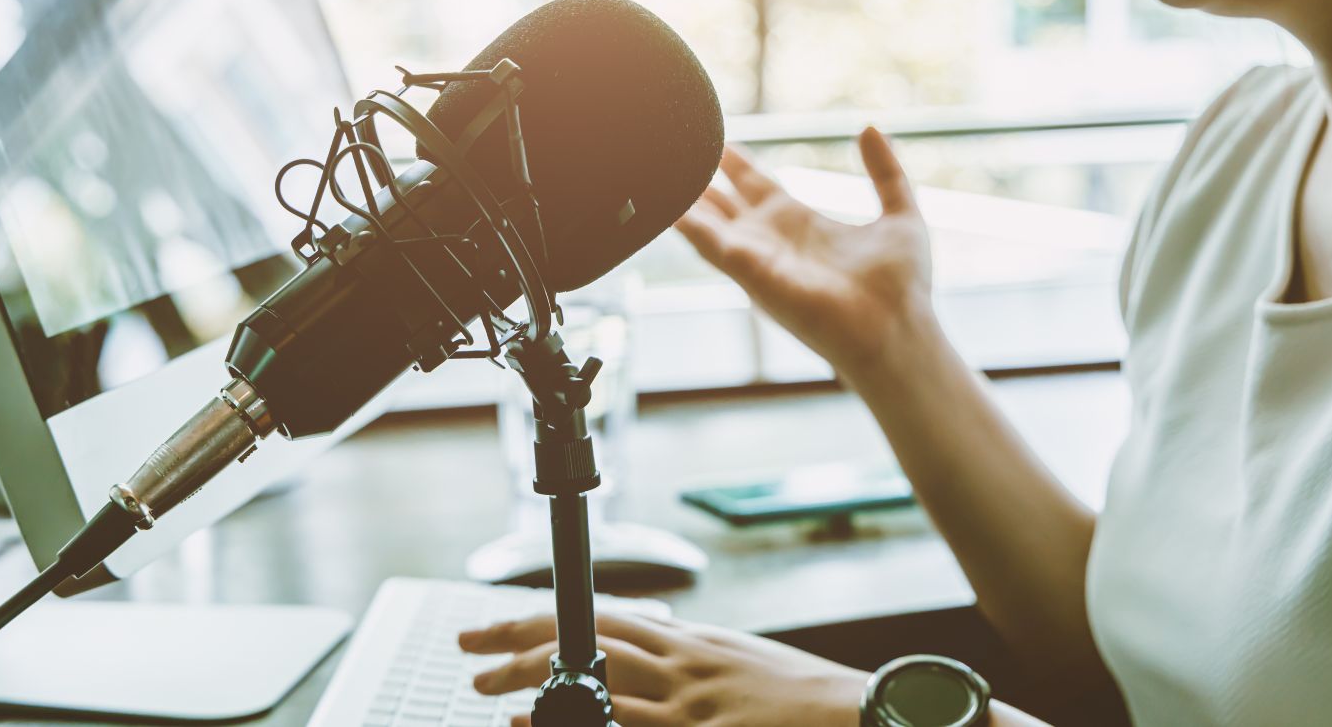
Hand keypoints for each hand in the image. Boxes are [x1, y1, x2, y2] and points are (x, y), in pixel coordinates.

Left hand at [459, 611, 865, 726]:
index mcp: (693, 641)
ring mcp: (689, 703)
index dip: (547, 616)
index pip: (603, 615)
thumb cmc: (803, 698)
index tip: (504, 624)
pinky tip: (535, 722)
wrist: (858, 713)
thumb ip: (693, 655)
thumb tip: (654, 644)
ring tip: (486, 688)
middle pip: (584, 638)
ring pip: (594, 678)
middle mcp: (684, 663)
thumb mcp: (741, 660)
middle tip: (472, 650)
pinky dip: (575, 722)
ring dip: (531, 682)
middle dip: (520, 642)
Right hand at [673, 128, 931, 377]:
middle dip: (698, 181)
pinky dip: (685, 223)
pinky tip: (664, 203)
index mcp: (801, 225)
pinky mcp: (751, 273)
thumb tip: (867, 128)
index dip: (736, 165)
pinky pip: (708, 243)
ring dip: (682, 199)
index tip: (718, 143)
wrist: (898, 330)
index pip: (757, 188)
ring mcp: (758, 258)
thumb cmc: (902, 288)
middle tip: (673, 151)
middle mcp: (772, 242)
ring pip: (706, 223)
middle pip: (723, 204)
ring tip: (654, 172)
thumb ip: (885, 173)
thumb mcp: (900, 214)